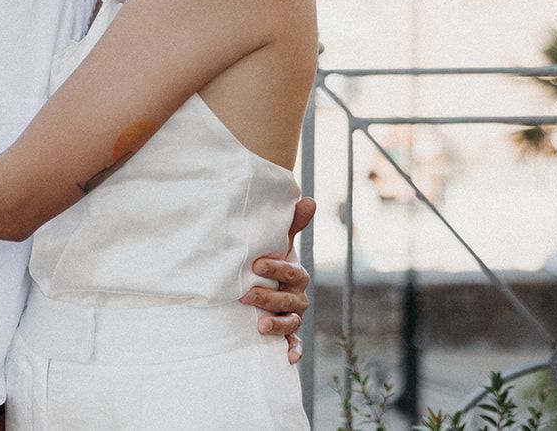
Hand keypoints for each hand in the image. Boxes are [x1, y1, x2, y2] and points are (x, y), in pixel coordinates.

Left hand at [240, 195, 316, 363]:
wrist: (259, 281)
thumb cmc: (267, 259)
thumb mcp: (276, 242)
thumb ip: (291, 223)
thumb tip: (309, 199)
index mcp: (295, 274)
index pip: (291, 271)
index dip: (276, 268)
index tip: (256, 265)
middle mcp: (297, 295)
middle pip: (290, 300)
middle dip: (269, 297)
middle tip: (247, 295)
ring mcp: (293, 315)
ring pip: (292, 322)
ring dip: (278, 325)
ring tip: (260, 326)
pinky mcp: (287, 333)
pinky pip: (295, 343)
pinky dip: (294, 350)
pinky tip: (288, 358)